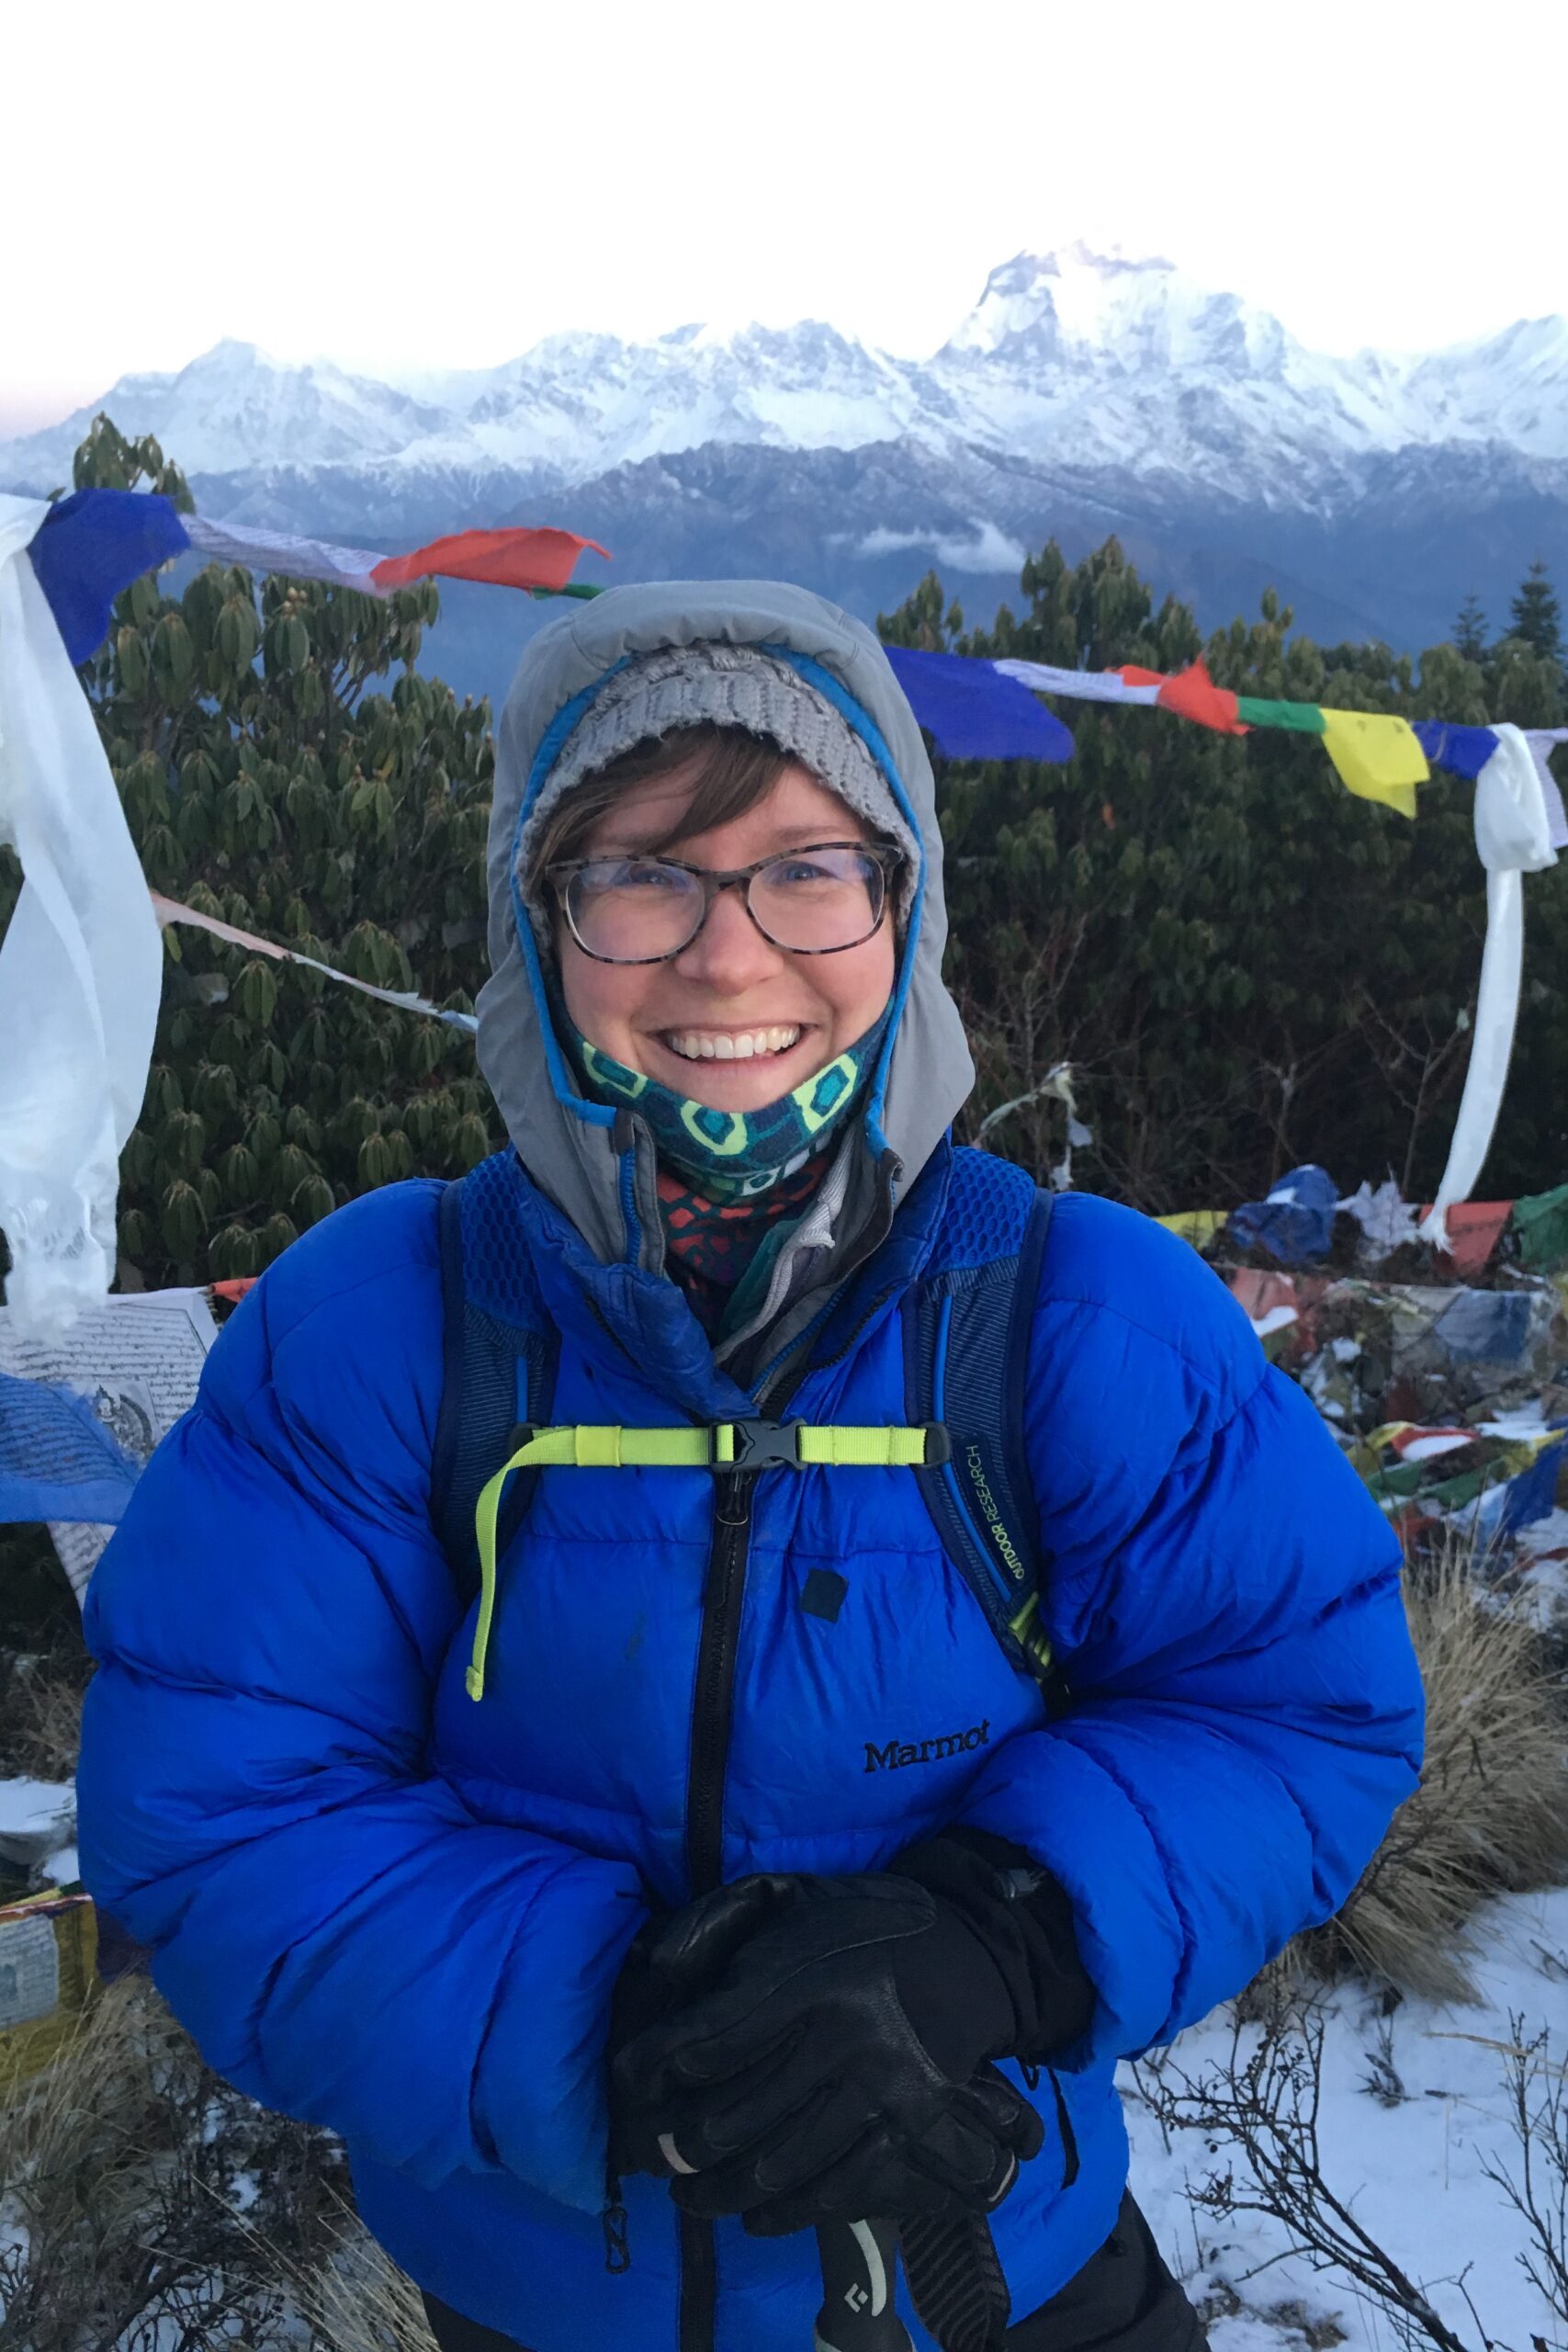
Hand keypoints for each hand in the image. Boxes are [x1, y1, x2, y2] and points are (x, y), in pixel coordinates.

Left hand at [610, 1872, 1042, 2230]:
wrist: (961, 1960)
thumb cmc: (852, 1929)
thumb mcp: (785, 1899)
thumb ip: (717, 1923)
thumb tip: (656, 1971)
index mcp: (810, 1974)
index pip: (710, 2040)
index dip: (658, 2068)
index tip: (631, 2084)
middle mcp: (847, 2035)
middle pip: (734, 2117)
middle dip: (678, 2146)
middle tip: (653, 2157)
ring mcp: (883, 2090)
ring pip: (776, 2166)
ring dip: (719, 2192)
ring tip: (689, 2193)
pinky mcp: (911, 2131)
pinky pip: (831, 2192)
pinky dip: (781, 2213)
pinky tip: (751, 2212)